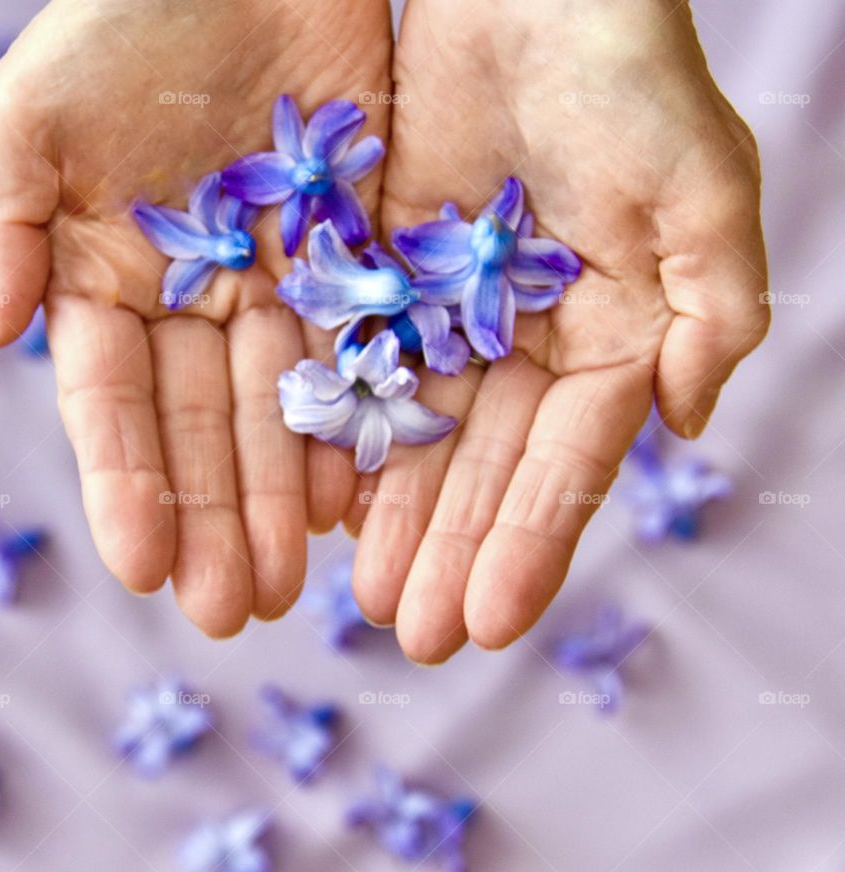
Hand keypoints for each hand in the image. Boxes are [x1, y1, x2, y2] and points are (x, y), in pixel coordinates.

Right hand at [0, 0, 391, 633]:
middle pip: (204, 429)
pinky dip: (352, 428)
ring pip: (280, 414)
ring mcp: (275, 291)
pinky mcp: (352, 266)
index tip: (142, 566)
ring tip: (292, 582)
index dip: (125, 485)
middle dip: (214, 519)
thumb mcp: (42, 111)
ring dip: (283, 500)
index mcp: (109, 280)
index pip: (114, 403)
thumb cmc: (131, 18)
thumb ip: (7, 219)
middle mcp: (193, 303)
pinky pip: (355, 359)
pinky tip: (354, 500)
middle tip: (230, 610)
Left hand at [338, 0, 767, 661]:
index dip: (532, 542)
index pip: (568, 461)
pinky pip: (360, 369)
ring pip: (418, 434)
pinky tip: (324, 505)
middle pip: (485, 466)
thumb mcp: (700, 184)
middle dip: (453, 552)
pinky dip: (344, 436)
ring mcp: (450, 313)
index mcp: (608, 335)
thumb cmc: (623, 70)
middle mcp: (526, 340)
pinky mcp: (385, 277)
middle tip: (411, 635)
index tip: (489, 623)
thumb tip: (691, 420)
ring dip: (395, 518)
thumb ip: (713, 306)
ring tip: (362, 595)